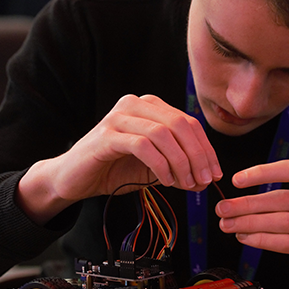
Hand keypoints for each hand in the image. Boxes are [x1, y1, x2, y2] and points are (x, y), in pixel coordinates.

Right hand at [17, 94, 221, 223]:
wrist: (73, 179)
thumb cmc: (114, 170)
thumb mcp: (154, 169)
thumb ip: (179, 170)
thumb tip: (206, 180)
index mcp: (150, 107)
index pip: (188, 123)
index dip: (206, 149)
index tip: (214, 174)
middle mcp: (135, 104)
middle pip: (180, 125)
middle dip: (197, 155)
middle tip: (203, 181)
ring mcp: (119, 117)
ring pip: (163, 134)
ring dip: (180, 162)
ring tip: (185, 184)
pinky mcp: (107, 135)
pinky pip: (143, 146)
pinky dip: (160, 165)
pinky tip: (165, 181)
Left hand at [215, 160, 288, 288]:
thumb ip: (280, 194)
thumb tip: (236, 197)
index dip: (262, 173)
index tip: (236, 180)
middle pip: (283, 198)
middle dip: (247, 203)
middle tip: (223, 208)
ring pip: (283, 221)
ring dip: (249, 222)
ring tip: (228, 224)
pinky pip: (287, 243)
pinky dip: (262, 239)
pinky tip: (245, 237)